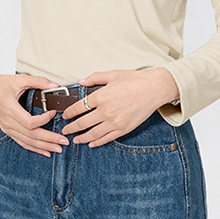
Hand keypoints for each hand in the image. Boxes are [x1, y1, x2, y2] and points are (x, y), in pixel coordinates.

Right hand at [0, 70, 69, 156]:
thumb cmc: (0, 84)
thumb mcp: (20, 79)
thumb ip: (38, 81)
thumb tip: (54, 85)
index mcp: (10, 109)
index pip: (30, 122)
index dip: (44, 120)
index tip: (54, 113)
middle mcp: (8, 122)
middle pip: (31, 135)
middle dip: (49, 139)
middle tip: (64, 141)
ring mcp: (7, 128)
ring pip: (28, 142)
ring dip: (44, 146)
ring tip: (58, 148)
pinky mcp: (8, 131)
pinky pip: (22, 142)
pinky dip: (34, 148)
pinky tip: (45, 152)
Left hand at [60, 68, 179, 147]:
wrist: (154, 89)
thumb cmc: (135, 80)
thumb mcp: (112, 74)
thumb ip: (94, 78)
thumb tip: (80, 81)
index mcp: (101, 96)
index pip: (78, 107)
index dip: (69, 113)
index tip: (65, 115)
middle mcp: (106, 111)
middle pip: (82, 123)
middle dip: (71, 128)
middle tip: (65, 130)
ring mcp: (115, 122)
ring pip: (93, 133)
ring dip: (82, 138)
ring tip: (76, 140)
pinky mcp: (124, 129)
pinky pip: (107, 138)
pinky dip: (97, 142)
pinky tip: (92, 143)